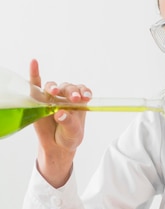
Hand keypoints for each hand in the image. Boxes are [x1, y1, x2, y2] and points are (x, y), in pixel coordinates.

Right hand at [29, 59, 91, 186]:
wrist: (56, 146)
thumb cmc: (68, 137)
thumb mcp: (73, 133)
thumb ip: (69, 122)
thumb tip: (60, 113)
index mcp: (78, 101)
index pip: (82, 90)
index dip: (84, 91)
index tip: (86, 96)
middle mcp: (65, 96)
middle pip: (68, 88)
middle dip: (71, 92)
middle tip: (74, 99)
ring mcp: (51, 97)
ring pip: (53, 87)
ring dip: (54, 87)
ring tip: (55, 92)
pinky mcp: (38, 99)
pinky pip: (35, 85)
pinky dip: (34, 73)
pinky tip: (34, 63)